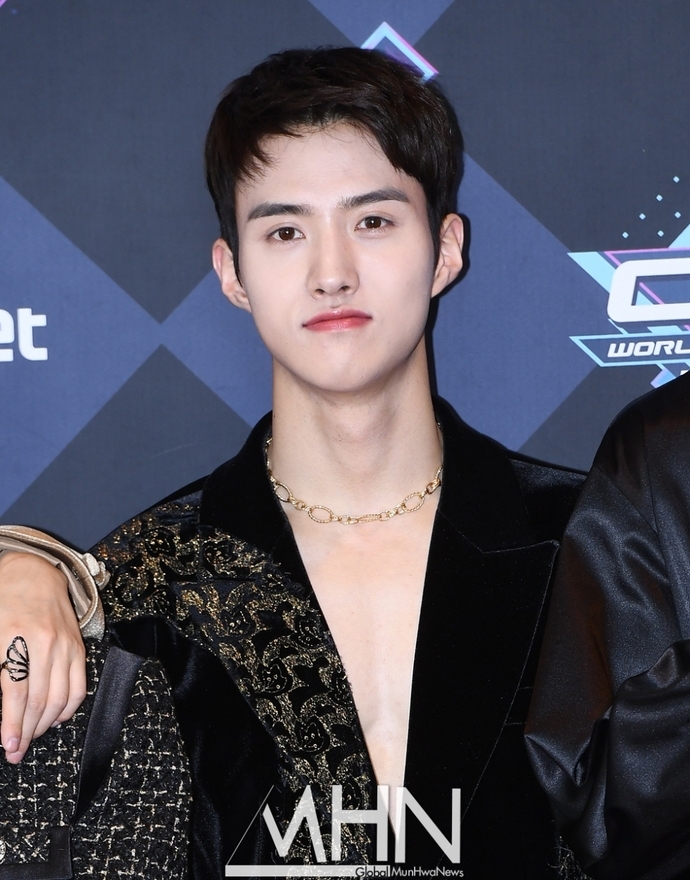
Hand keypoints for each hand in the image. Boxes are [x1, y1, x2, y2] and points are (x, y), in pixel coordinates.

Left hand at [0, 551, 85, 762]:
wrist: (34, 573)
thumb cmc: (3, 600)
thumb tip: (0, 703)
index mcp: (16, 637)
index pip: (16, 692)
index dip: (11, 724)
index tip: (8, 746)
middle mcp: (45, 643)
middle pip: (39, 701)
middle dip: (26, 732)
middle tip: (15, 752)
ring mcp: (66, 646)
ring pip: (60, 699)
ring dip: (44, 725)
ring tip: (30, 737)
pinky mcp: (78, 648)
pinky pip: (78, 687)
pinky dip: (67, 709)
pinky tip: (53, 718)